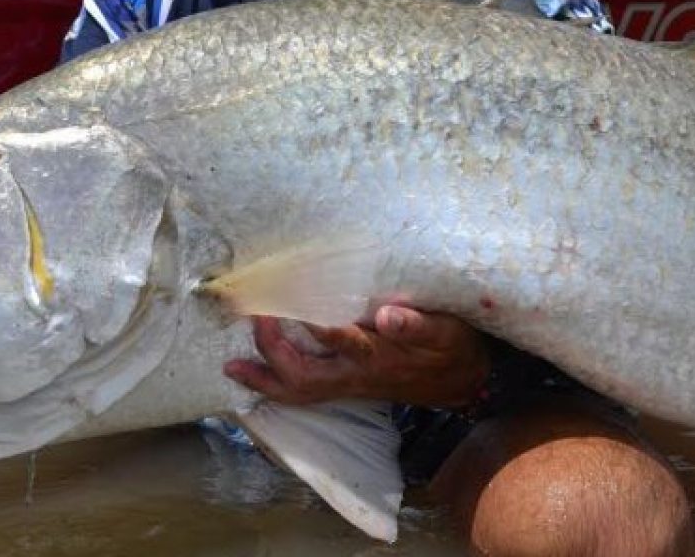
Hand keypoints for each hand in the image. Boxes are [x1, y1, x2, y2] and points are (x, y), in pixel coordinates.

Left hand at [223, 305, 490, 408]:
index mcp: (380, 358)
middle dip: (274, 353)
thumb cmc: (452, 351)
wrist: (462, 383)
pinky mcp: (346, 385)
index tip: (294, 303)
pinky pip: (303, 392)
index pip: (345, 345)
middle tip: (254, 319)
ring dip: (264, 380)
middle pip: (306, 379)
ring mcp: (349, 385)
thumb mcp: (446, 334)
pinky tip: (253, 373)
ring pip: (300, 392)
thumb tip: (388, 314)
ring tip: (232, 367)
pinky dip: (274, 385)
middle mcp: (357, 377)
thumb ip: (418, 326)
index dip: (318, 327)